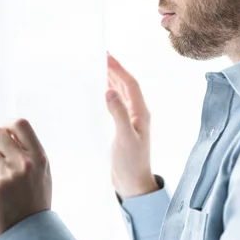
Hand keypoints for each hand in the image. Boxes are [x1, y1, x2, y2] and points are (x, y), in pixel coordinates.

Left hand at [0, 118, 51, 239]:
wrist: (30, 237)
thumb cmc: (33, 206)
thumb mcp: (42, 175)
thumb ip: (28, 155)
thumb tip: (6, 136)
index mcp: (39, 157)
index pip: (19, 124)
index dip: (5, 126)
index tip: (1, 139)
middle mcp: (25, 162)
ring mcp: (9, 174)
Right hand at [106, 52, 156, 198]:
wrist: (133, 184)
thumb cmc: (131, 163)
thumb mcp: (124, 138)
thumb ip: (118, 115)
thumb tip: (110, 90)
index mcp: (141, 113)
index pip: (130, 84)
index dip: (119, 68)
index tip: (106, 55)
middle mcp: (138, 113)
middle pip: (127, 85)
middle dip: (115, 69)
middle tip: (100, 55)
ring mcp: (131, 120)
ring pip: (121, 93)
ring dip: (112, 79)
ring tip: (98, 67)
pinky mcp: (123, 128)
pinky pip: (116, 104)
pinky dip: (108, 93)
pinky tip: (100, 91)